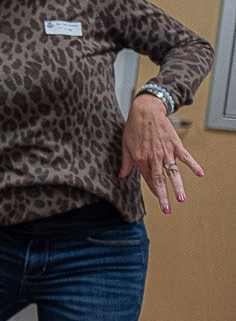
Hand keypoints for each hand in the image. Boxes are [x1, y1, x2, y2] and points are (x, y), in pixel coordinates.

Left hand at [120, 94, 203, 213]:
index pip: (148, 179)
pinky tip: (200, 173)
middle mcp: (154, 157)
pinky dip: (193, 165)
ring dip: (177, 186)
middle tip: (167, 210)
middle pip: (160, 180)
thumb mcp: (125, 145)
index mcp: (141, 158)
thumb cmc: (134, 127)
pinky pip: (186, 157)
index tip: (159, 201)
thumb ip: (125, 163)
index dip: (154, 191)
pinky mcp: (175, 145)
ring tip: (181, 198)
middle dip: (163, 196)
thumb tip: (121, 176)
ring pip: (173, 172)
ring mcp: (166, 151)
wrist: (146, 111)